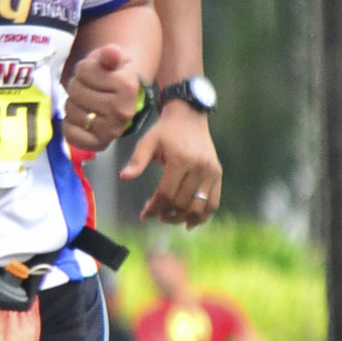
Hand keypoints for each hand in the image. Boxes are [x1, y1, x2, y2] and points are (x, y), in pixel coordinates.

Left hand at [62, 44, 141, 150]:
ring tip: (86, 101)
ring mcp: (111, 130)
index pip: (84, 71)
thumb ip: (110, 54)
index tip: (95, 73)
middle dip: (77, 86)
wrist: (123, 97)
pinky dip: (69, 124)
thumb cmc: (114, 73)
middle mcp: (121, 111)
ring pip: (70, 110)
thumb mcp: (113, 58)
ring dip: (72, 103)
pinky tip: (79, 118)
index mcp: (127, 86)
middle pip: (75, 91)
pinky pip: (71, 134)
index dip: (83, 69)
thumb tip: (112, 52)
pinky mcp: (100, 144)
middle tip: (88, 88)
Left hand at [126, 101, 222, 226]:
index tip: (144, 215)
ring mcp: (211, 171)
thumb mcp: (148, 141)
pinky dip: (203, 216)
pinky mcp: (218, 174)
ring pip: (198, 207)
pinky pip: (213, 202)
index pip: (166, 193)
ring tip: (169, 219)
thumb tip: (124, 177)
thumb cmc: (165, 131)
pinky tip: (189, 223)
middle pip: (181, 202)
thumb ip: (137, 160)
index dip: (154, 208)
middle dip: (166, 214)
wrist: (189, 117)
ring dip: (182, 219)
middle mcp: (199, 166)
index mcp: (181, 159)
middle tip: (156, 216)